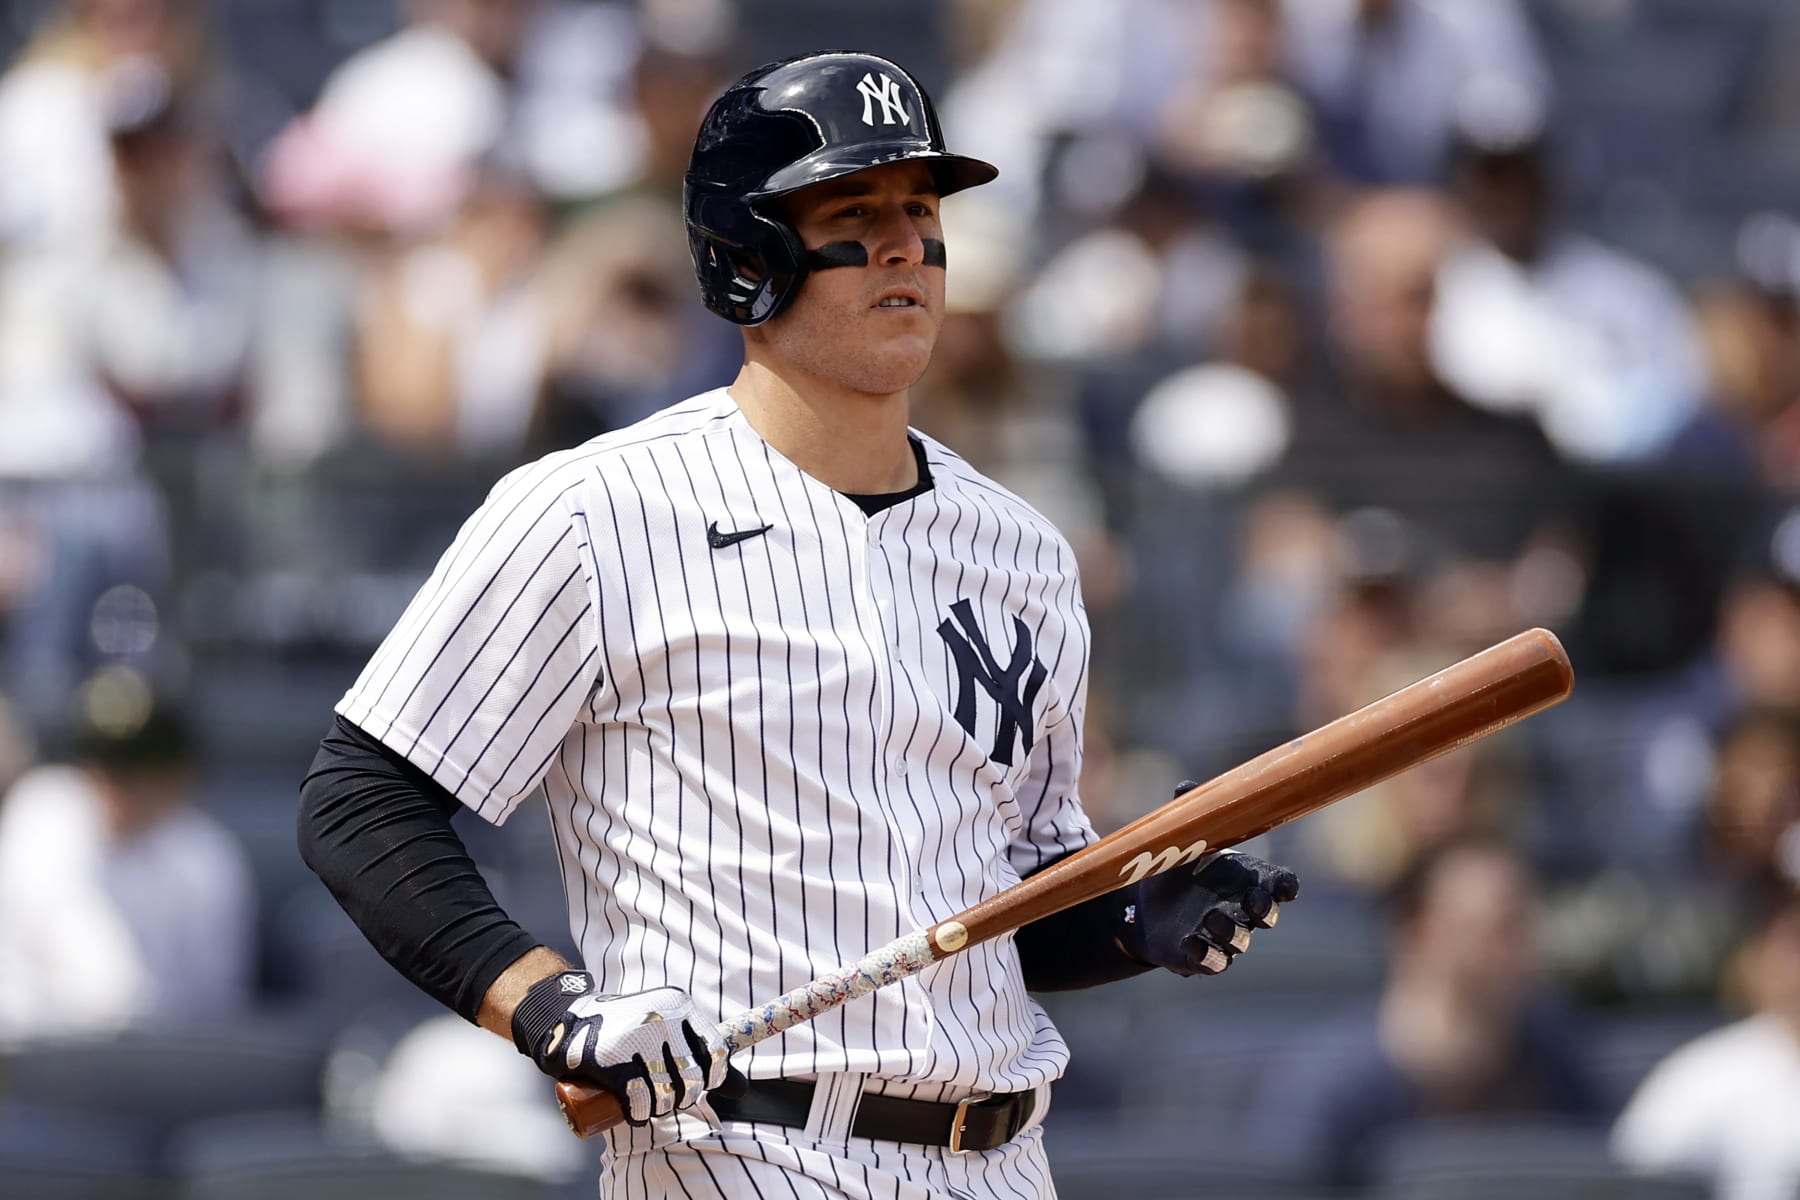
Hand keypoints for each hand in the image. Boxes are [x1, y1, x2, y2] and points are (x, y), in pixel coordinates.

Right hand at [510, 971, 735, 1124]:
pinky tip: (633, 1109)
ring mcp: (637, 1039)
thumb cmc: (627, 1028)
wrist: (568, 1020)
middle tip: (665, 1096)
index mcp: (678, 1004)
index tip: (694, 1083)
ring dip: (658, 1108)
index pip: (715, 1053)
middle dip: (682, 1098)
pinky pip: (639, 1102)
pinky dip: (639, 1114)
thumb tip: (743, 1091)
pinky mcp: (613, 1062)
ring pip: (666, 1094)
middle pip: (691, 1079)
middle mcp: (661, 1018)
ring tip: (647, 1101)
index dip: (710, 1078)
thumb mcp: (669, 1028)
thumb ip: (706, 1053)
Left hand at [1116, 782, 1299, 976]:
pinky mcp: (1199, 956)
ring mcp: (1222, 935)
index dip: (1285, 886)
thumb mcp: (1183, 840)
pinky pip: (1210, 961)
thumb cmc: (1180, 867)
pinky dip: (1204, 955)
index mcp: (1246, 878)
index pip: (1279, 884)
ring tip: (1212, 918)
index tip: (1285, 885)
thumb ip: (1190, 816)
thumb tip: (1186, 787)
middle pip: (1267, 915)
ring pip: (1239, 941)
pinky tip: (1191, 943)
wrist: (1147, 904)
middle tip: (1255, 901)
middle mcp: (1240, 909)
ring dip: (1230, 932)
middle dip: (1265, 910)